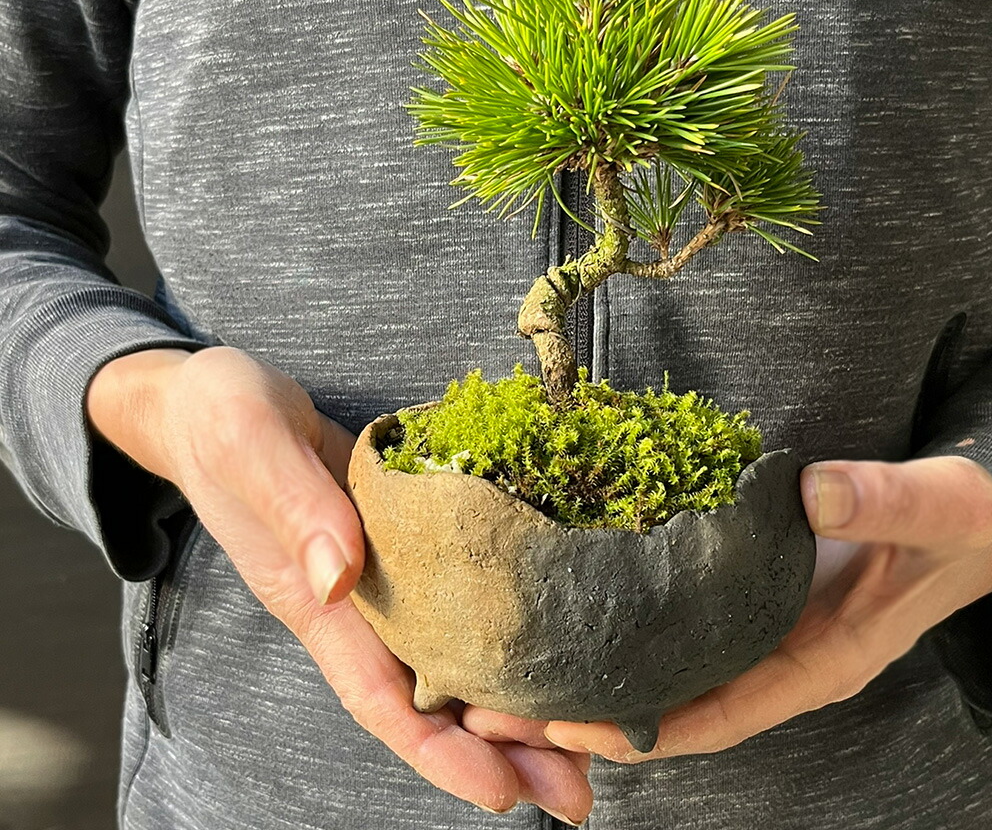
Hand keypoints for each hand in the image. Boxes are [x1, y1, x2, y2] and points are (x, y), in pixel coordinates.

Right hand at [87, 345, 591, 819]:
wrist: (209, 397)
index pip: (380, 698)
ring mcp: (381, 569)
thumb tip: (339, 576)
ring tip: (586, 730)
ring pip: (453, 651)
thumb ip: (294, 507)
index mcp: (314, 600)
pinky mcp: (402, 532)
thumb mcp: (251, 446)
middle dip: (499, 747)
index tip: (503, 791)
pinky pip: (457, 592)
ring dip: (513, 696)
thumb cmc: (219, 419)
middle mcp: (354, 600)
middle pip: (431, 694)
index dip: (438, 750)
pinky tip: (549, 629)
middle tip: (578, 786)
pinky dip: (501, 622)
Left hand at [466, 455, 991, 764]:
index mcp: (816, 658)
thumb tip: (815, 492)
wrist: (971, 521)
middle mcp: (776, 654)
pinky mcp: (747, 593)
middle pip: (669, 699)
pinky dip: (624, 628)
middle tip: (493, 702)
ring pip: (664, 666)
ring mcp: (759, 627)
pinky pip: (676, 623)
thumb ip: (886, 501)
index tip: (559, 722)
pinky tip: (575, 609)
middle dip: (586, 708)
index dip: (638, 723)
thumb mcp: (936, 509)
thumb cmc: (959, 526)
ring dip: (593, 671)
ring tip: (510, 665)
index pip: (715, 710)